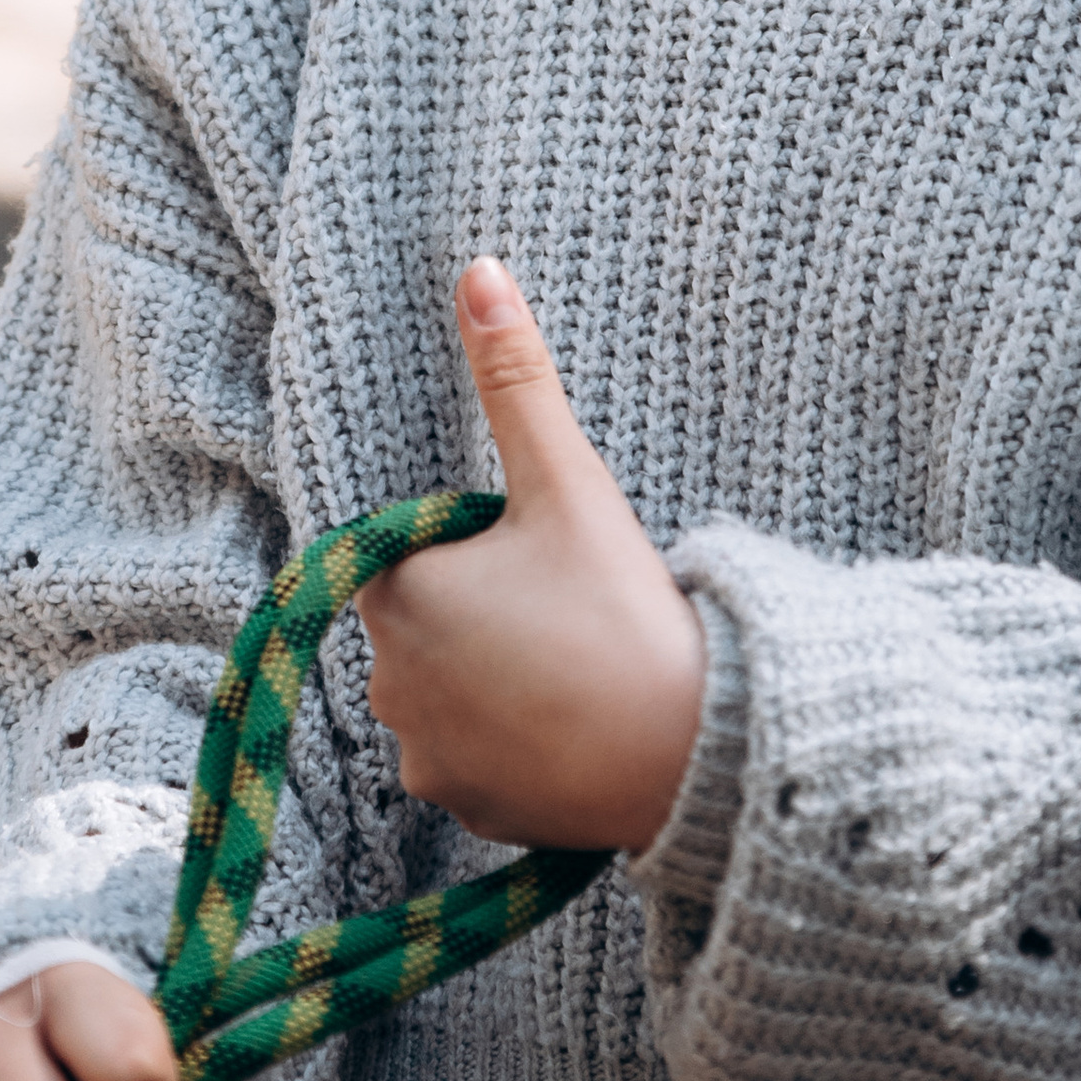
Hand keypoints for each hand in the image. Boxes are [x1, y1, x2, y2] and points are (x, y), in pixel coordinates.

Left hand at [360, 258, 705, 853]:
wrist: (692, 752)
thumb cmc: (623, 609)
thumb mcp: (568, 482)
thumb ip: (515, 376)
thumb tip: (476, 269)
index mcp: (398, 596)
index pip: (413, 549)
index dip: (480, 544)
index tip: (542, 558)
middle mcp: (388, 684)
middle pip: (428, 620)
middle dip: (484, 609)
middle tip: (571, 613)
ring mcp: (425, 757)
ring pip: (450, 687)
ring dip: (494, 676)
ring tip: (577, 670)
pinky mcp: (465, 811)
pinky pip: (474, 755)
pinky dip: (513, 739)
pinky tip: (573, 725)